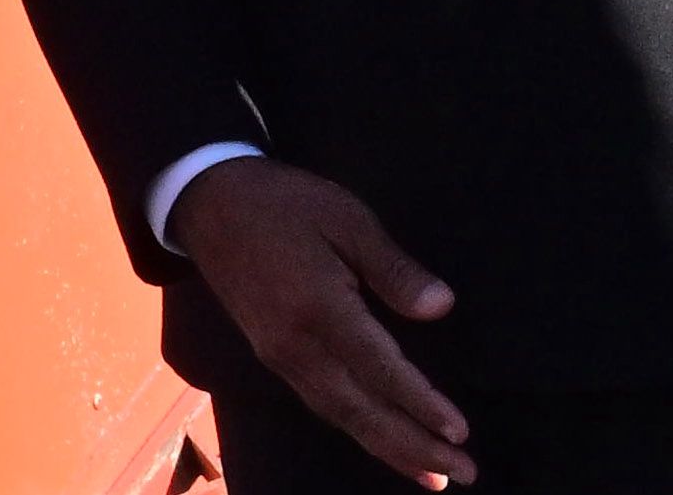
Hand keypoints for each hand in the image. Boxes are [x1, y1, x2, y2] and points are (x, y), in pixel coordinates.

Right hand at [168, 158, 471, 489]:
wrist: (210, 204)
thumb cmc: (285, 203)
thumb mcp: (346, 218)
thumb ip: (393, 268)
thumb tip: (440, 307)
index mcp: (320, 308)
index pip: (380, 371)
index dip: (421, 405)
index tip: (460, 434)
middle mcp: (298, 346)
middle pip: (362, 411)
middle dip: (413, 447)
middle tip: (462, 474)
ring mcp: (281, 357)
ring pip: (341, 417)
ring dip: (389, 449)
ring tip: (432, 476)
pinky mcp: (272, 357)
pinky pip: (322, 405)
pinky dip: (357, 430)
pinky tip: (380, 440)